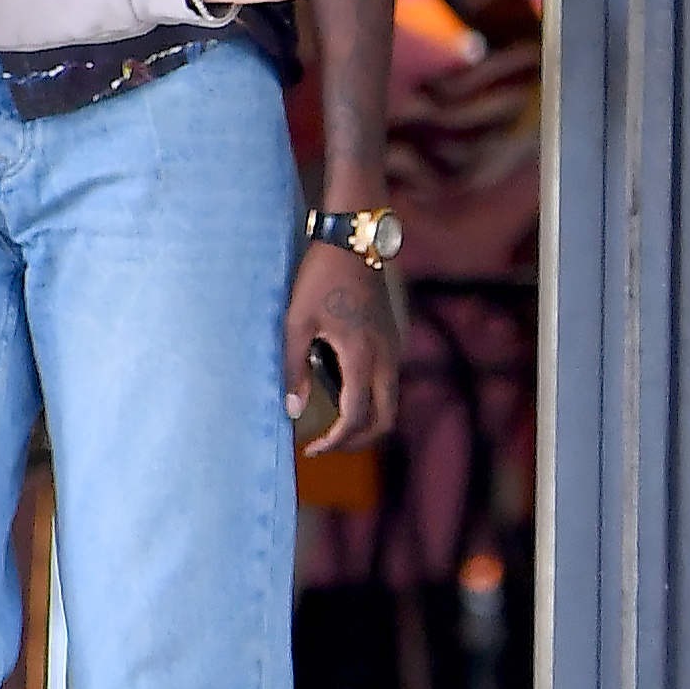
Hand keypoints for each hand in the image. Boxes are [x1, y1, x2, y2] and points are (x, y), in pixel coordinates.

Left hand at [284, 242, 398, 453]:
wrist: (354, 239)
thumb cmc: (320, 277)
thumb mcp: (296, 322)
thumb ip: (294, 369)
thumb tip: (294, 411)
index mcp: (362, 356)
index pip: (356, 418)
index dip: (335, 441)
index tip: (311, 449)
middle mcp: (387, 357)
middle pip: (384, 420)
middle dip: (357, 441)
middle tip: (326, 445)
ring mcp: (395, 348)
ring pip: (390, 402)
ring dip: (366, 421)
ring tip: (332, 425)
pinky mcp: (394, 339)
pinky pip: (389, 382)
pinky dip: (372, 400)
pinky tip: (342, 392)